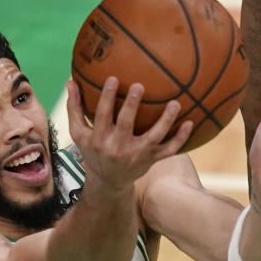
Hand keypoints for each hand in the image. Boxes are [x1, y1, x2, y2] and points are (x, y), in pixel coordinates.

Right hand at [65, 78, 191, 189]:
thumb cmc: (93, 150)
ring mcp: (138, 154)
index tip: (113, 78)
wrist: (108, 182)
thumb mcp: (79, 133)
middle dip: (132, 106)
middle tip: (140, 86)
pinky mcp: (152, 159)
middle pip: (126, 124)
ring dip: (166, 120)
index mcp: (100, 138)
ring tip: (175, 103)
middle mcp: (119, 147)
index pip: (102, 115)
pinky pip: (170, 149)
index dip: (107, 97)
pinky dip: (181, 138)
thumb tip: (69, 81)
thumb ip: (75, 108)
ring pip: (154, 137)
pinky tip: (191, 122)